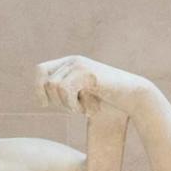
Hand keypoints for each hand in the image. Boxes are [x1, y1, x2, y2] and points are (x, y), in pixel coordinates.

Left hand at [36, 56, 154, 118]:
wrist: (132, 95)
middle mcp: (73, 60)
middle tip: (71, 109)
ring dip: (65, 105)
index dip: (38, 88)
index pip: (40, 70)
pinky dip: (72, 105)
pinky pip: (65, 90)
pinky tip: (84, 110)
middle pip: (45, 81)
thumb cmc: (108, 99)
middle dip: (54, 101)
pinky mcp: (87, 73)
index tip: (44, 104)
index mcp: (70, 63)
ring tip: (81, 109)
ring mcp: (80, 65)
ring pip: (54, 87)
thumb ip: (65, 91)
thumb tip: (41, 98)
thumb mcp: (82, 94)